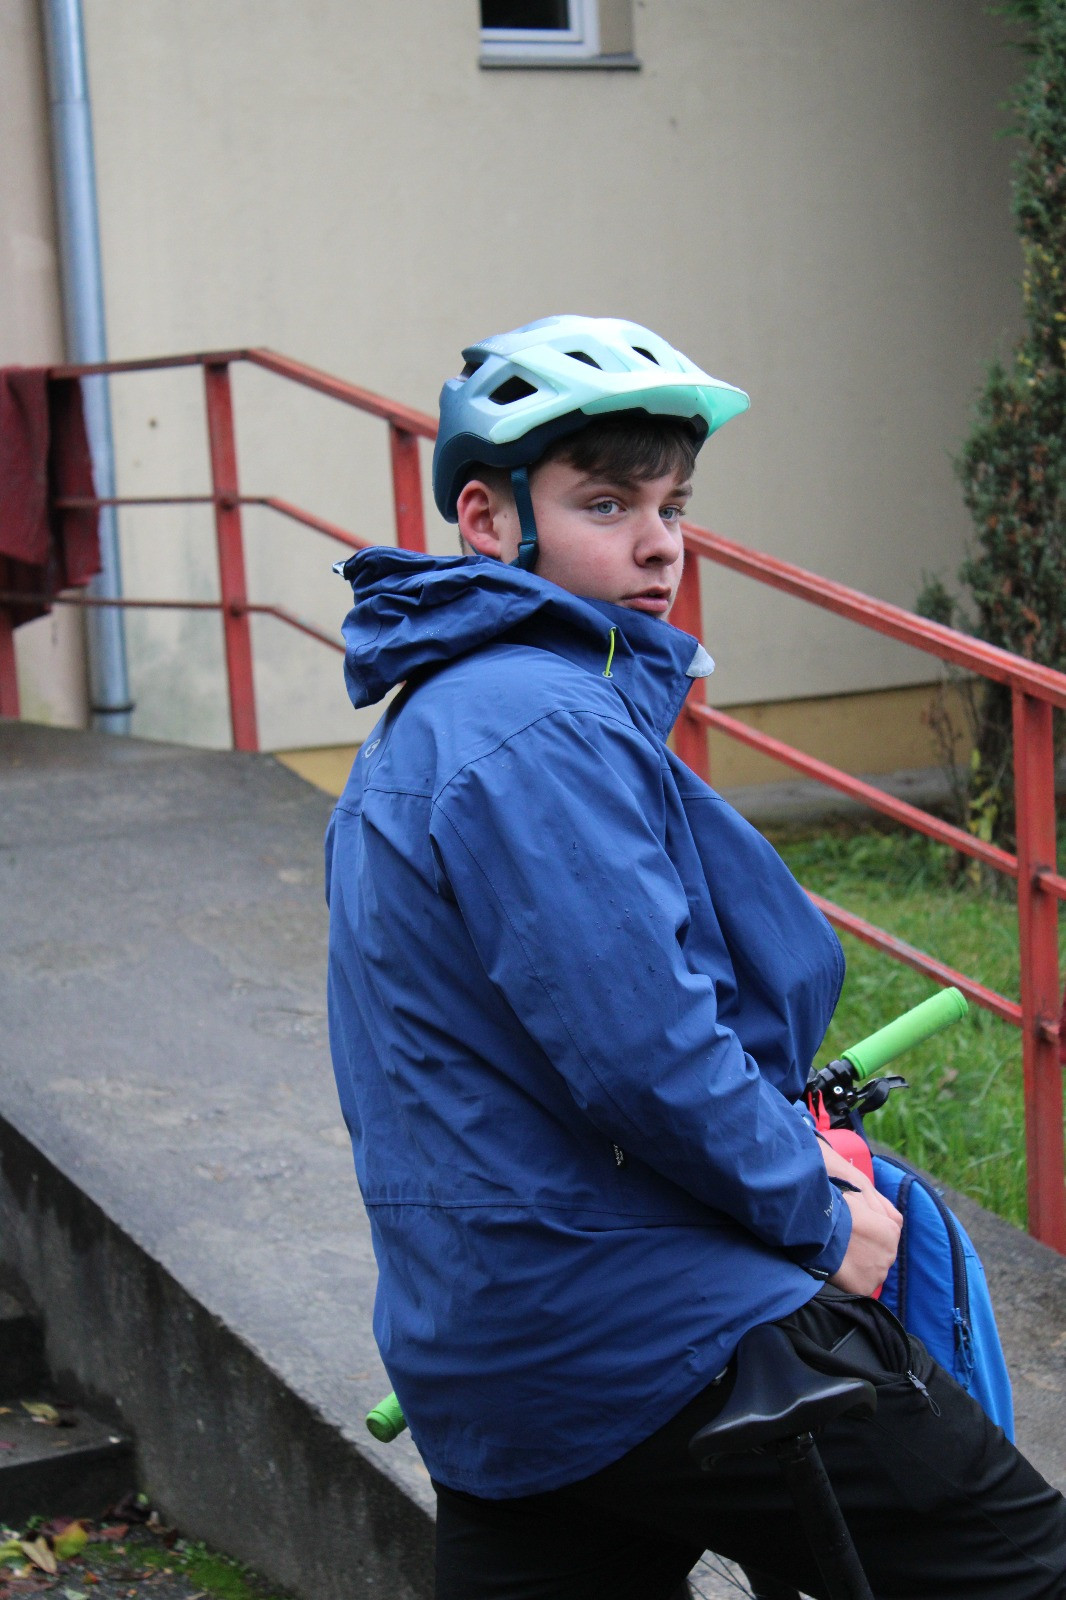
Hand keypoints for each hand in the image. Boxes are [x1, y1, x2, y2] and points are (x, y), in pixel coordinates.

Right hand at [818, 1140, 901, 1295]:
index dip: (870, 1236)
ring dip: (860, 1268)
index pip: (887, 1237)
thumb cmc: (839, 1209)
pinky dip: (852, 1282)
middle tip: (847, 1249)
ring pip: (872, 1273)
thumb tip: (863, 1211)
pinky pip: (861, 1287)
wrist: (824, 1230)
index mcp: (892, 1230)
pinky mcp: (866, 1288)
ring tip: (841, 1261)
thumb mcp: (858, 1198)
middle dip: (866, 1253)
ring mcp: (879, 1273)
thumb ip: (868, 1209)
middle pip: (880, 1256)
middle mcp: (891, 1253)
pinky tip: (839, 1272)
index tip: (856, 1236)